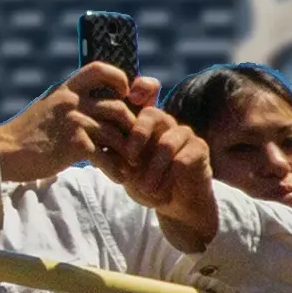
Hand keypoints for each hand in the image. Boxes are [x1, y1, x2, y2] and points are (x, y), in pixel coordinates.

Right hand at [0, 62, 123, 187]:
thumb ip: (71, 103)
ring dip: (127, 153)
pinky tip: (117, 177)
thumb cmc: (28, 134)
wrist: (4, 152)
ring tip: (128, 164)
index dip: (119, 78)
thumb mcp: (49, 107)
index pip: (99, 69)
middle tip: (132, 143)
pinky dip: (116, 170)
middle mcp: (71, 101)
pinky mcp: (75, 144)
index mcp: (65, 89)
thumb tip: (99, 107)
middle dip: (131, 128)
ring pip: (117, 134)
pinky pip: (107, 157)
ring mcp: (74, 122)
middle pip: (119, 108)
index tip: (123, 95)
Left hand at [82, 82, 219, 244]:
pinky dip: (168, 176)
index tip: (129, 98)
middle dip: (138, 136)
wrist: (171, 204)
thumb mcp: (122, 165)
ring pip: (167, 142)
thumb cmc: (143, 181)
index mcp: (145, 120)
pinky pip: (182, 158)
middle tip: (130, 160)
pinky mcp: (199, 150)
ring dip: (153, 168)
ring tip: (145, 187)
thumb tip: (92, 135)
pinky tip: (161, 189)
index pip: (147, 90)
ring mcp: (184, 134)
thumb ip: (111, 147)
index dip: (141, 87)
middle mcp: (166, 122)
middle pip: (153, 114)